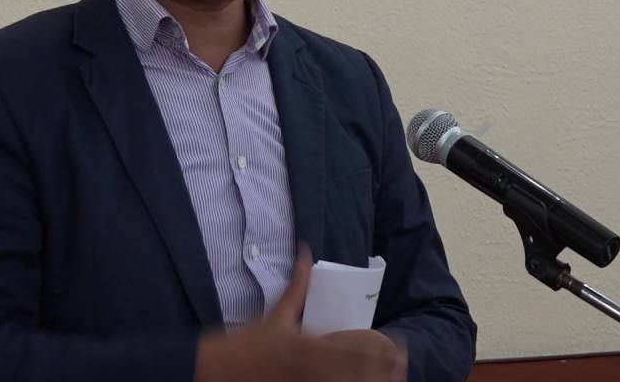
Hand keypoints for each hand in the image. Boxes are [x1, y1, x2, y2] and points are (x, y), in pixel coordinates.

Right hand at [195, 245, 405, 381]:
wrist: (217, 370)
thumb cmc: (247, 342)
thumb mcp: (273, 315)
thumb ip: (297, 286)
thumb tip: (306, 251)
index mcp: (303, 342)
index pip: (347, 345)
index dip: (374, 348)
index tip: (395, 346)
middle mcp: (306, 366)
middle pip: (352, 370)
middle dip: (379, 369)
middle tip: (402, 367)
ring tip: (392, 381)